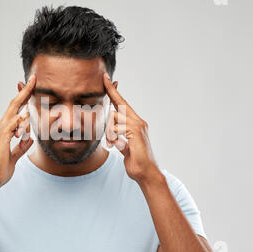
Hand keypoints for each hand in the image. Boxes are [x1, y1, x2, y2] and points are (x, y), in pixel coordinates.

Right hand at [0, 75, 35, 189]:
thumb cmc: (1, 169)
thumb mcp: (15, 156)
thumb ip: (22, 147)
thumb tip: (30, 139)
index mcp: (6, 130)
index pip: (16, 110)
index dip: (24, 98)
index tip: (32, 87)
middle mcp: (2, 127)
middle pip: (14, 105)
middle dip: (24, 91)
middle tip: (33, 79)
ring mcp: (0, 132)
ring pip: (14, 111)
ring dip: (24, 100)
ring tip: (33, 88)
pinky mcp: (1, 139)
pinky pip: (12, 125)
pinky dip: (20, 118)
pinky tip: (28, 113)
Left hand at [103, 72, 161, 186]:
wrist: (146, 173)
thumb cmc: (135, 161)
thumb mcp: (123, 146)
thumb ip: (118, 136)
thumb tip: (110, 131)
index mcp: (135, 122)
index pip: (121, 102)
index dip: (113, 90)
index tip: (106, 78)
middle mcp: (138, 121)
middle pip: (116, 108)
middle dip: (108, 123)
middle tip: (114, 141)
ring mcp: (138, 125)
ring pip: (113, 119)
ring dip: (109, 135)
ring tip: (116, 147)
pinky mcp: (135, 132)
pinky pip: (115, 129)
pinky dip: (113, 139)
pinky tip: (120, 148)